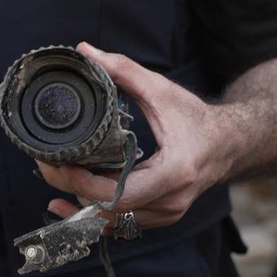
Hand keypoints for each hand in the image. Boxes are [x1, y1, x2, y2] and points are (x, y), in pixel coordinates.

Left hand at [38, 42, 227, 229]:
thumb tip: (84, 52)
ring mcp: (166, 214)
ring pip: (111, 222)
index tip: (60, 162)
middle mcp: (170, 202)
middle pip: (109, 211)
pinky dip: (94, 213)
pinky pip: (120, 224)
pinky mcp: (159, 218)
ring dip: (79, 204)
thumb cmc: (197, 119)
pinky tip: (71, 199)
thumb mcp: (162, 91)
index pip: (118, 193)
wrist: (229, 145)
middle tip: (46, 167)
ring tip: (54, 178)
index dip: (83, 183)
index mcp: (173, 173)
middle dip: (72, 190)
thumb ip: (124, 70)